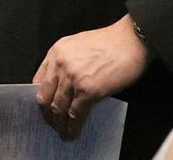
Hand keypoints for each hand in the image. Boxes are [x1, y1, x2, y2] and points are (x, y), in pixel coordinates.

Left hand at [33, 15, 149, 139]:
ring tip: (63, 132)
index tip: (45, 108)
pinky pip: (75, 115)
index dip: (42, 98)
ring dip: (59, 124)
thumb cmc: (113, 41)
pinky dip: (72, 128)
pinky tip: (73, 133)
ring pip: (58, 109)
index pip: (39, 81)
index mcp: (57, 51)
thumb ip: (68, 62)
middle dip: (48, 115)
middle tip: (53, 123)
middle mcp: (61, 64)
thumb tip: (66, 86)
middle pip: (45, 98)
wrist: (133, 39)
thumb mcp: (80, 45)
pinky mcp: (88, 90)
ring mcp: (73, 78)